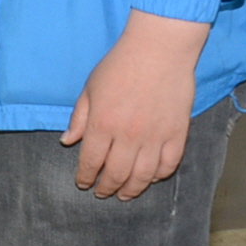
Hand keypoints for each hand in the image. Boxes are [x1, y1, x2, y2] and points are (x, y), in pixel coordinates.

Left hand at [60, 11, 208, 199]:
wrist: (159, 50)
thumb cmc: (120, 65)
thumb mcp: (90, 88)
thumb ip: (80, 118)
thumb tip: (68, 142)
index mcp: (103, 124)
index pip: (91, 161)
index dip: (85, 176)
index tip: (83, 183)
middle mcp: (128, 136)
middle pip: (116, 174)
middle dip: (107, 188)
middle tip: (102, 193)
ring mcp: (156, 137)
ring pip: (143, 176)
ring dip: (132, 189)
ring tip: (125, 195)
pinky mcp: (178, 134)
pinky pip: (169, 164)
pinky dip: (159, 176)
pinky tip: (151, 178)